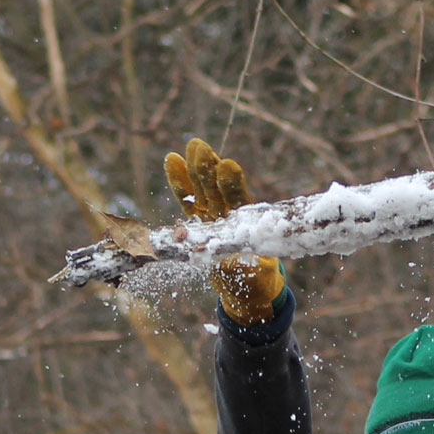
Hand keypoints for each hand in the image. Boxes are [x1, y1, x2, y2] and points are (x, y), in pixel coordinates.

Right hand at [164, 136, 281, 324]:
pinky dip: (180, 183)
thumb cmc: (257, 278)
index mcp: (248, 223)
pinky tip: (173, 160)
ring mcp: (214, 216)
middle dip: (209, 168)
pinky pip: (188, 200)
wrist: (246, 288)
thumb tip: (244, 258)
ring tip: (191, 146)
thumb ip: (253, 261)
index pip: (238, 200)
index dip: (232, 184)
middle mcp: (230, 216)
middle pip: (218, 188)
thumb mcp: (260, 270)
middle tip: (200, 146)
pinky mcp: (199, 221)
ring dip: (196, 169)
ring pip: (203, 190)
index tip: (227, 165)